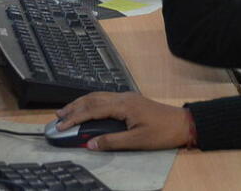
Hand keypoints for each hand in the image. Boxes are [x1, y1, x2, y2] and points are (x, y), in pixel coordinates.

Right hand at [55, 92, 192, 150]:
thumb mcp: (136, 142)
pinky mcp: (130, 101)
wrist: (182, 123)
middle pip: (92, 99)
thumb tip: (89, 144)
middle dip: (73, 108)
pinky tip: (88, 109)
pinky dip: (92, 104)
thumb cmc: (162, 132)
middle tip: (57, 117)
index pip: (92, 110)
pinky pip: (105, 99)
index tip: (60, 127)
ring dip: (81, 104)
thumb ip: (111, 142)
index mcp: (123, 105)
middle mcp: (123, 97)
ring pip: (98, 97)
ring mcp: (127, 97)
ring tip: (67, 112)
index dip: (74, 119)